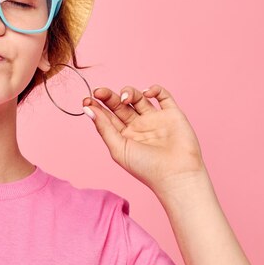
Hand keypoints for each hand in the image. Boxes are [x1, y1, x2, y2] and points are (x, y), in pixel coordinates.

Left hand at [83, 84, 205, 196]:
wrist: (177, 175)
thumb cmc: (146, 168)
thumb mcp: (119, 148)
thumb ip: (104, 128)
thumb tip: (87, 109)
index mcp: (123, 134)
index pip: (106, 115)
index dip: (96, 106)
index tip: (87, 100)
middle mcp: (138, 125)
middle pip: (119, 104)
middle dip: (108, 96)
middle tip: (98, 91)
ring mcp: (154, 118)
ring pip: (138, 97)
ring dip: (129, 91)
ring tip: (125, 97)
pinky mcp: (172, 114)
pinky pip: (163, 96)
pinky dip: (155, 89)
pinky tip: (147, 93)